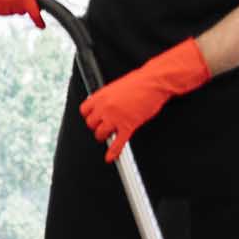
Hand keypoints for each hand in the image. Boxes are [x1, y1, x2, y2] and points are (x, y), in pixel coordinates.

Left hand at [79, 38, 209, 161]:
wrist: (154, 82)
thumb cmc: (140, 81)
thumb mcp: (116, 86)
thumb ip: (107, 97)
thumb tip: (105, 103)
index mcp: (101, 96)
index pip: (84, 111)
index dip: (89, 116)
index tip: (93, 118)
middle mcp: (105, 107)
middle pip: (91, 124)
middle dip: (96, 127)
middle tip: (102, 128)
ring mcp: (115, 117)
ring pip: (101, 134)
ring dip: (104, 137)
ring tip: (108, 137)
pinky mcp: (128, 125)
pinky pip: (117, 142)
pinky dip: (113, 151)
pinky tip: (111, 157)